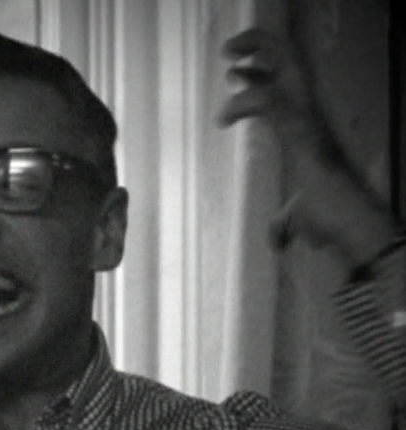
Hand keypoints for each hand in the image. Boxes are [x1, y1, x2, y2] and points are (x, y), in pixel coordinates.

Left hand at [218, 28, 397, 265]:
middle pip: (289, 58)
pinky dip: (242, 103)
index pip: (287, 81)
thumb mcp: (299, 217)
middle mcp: (311, 115)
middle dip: (257, 44)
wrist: (352, 226)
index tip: (233, 73)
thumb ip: (285, 221)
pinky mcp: (302, 133)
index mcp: (307, 127)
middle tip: (228, 53)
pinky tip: (224, 118)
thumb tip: (277, 237)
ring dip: (252, 57)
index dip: (259, 71)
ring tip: (227, 63)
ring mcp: (309, 121)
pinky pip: (270, 101)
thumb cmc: (333, 221)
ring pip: (285, 64)